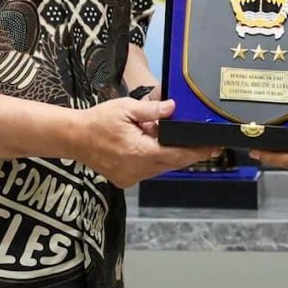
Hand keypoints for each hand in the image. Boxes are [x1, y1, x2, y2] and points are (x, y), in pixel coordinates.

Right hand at [62, 96, 216, 188]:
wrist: (74, 137)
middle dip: (188, 154)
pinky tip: (149, 147)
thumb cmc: (98, 121)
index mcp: (140, 151)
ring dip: (168, 155)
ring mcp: (131, 177)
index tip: (213, 147)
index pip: (177, 154)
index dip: (197, 152)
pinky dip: (154, 160)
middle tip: (205, 145)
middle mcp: (138, 169)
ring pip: (161, 168)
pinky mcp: (126, 180)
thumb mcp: (126, 108)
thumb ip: (151, 110)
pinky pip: (149, 171)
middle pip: (173, 163)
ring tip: (165, 138)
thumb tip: (172, 108)